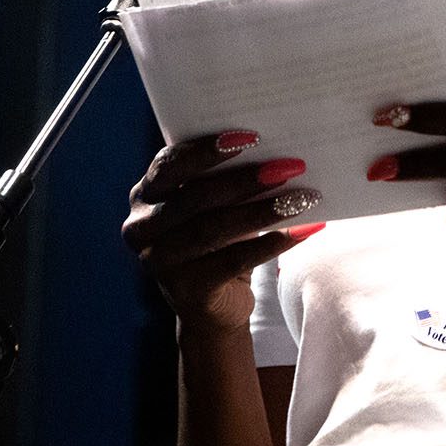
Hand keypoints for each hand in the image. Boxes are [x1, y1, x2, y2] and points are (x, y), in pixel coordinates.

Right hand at [122, 130, 322, 329]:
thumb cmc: (218, 242)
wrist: (214, 309)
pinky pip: (233, 262)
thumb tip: (276, 153)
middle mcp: (142, 228)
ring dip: (264, 210)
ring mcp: (159, 262)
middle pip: (196, 197)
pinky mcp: (187, 291)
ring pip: (214, 229)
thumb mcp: (215, 208)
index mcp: (145, 196)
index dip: (207, 150)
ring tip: (304, 197)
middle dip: (246, 179)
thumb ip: (226, 180)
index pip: (169, 164)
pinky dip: (272, 245)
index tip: (252, 136)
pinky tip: (302, 230)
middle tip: (291, 165)